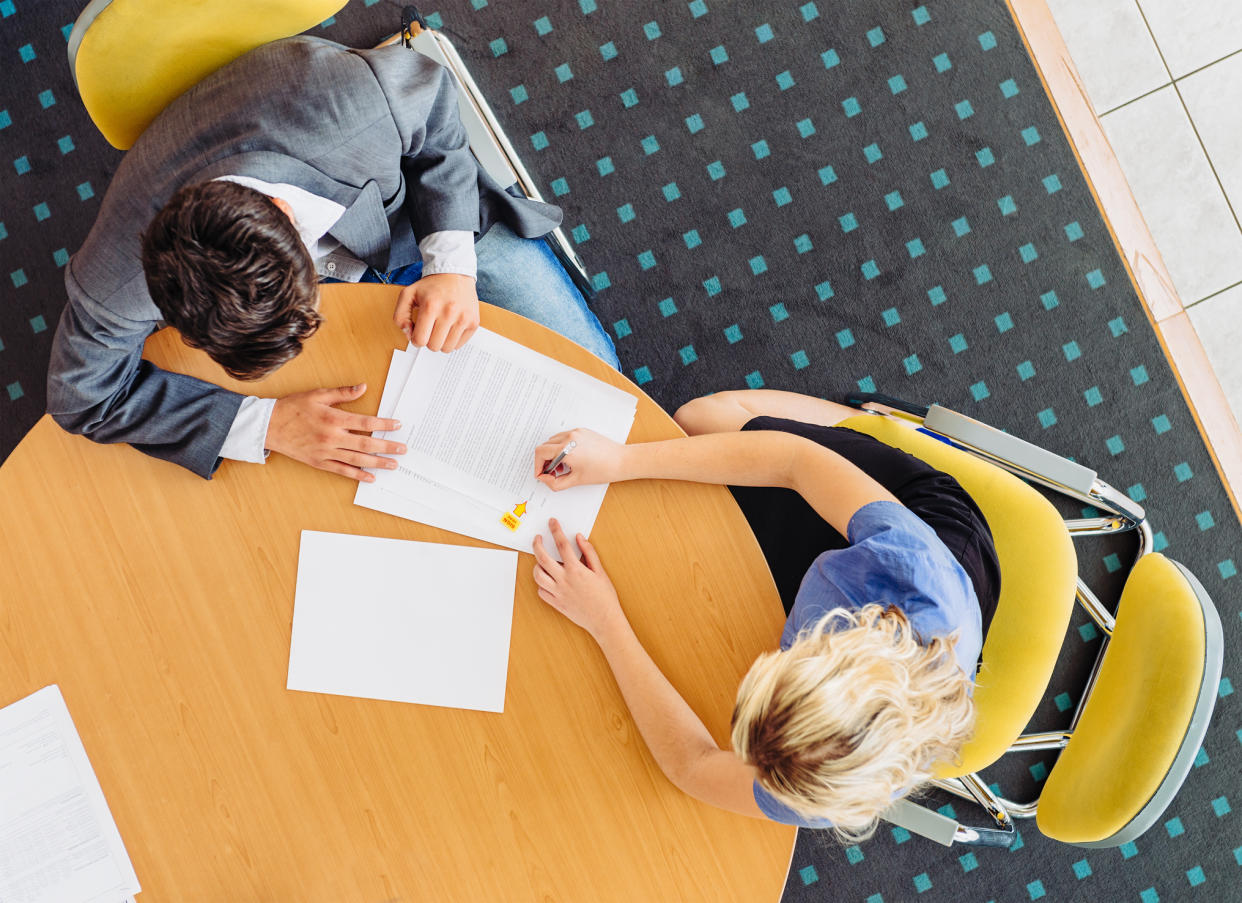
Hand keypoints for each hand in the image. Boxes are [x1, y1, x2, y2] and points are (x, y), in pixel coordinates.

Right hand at [265, 383, 405, 481]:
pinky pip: (342, 471)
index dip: (384, 425)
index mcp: (334, 418)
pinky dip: (357, 475)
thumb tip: (363, 387)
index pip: (366, 422)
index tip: (398, 426)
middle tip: (403, 449)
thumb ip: (342, 393)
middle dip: (387, 447)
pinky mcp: (319, 462)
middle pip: (366, 443)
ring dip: (377, 463)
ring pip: (357, 459)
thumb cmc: (292, 408)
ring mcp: (326, 452)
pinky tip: (370, 478)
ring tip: (393, 464)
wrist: (268, 426)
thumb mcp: (318, 395)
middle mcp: (332, 437)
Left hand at [392, 273, 479, 351]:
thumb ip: (400, 316)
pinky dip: (453, 340)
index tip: (418, 332)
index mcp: (430, 306)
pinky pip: (459, 344)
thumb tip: (409, 335)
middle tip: (430, 329)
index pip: (420, 340)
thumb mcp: (408, 295)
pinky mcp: (474, 322)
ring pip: (447, 348)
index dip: (416, 339)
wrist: (455, 274)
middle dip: (429, 340)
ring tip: (440, 329)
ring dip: (441, 342)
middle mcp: (449, 312)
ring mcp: (463, 318)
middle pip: (434, 346)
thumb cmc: (431, 286)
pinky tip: (451, 328)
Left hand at [532, 519, 623, 638]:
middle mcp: (564, 580)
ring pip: (537, 575)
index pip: (562, 544)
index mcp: (576, 570)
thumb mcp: (600, 571)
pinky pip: (541, 591)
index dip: (556, 530)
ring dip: (537, 565)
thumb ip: (589, 553)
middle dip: (537, 544)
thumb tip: (579, 538)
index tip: (552, 523)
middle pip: (542, 558)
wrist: (605, 620)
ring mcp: (558, 593)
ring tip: (542, 561)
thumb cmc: (605, 597)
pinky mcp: (556, 603)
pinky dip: (541, 583)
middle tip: (538, 538)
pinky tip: (548, 580)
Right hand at [534, 428, 626, 489]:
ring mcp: (576, 432)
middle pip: (545, 446)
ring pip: (554, 441)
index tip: (541, 474)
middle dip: (545, 460)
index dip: (537, 465)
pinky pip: (564, 437)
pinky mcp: (582, 431)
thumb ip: (555, 483)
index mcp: (566, 449)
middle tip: (552, 473)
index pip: (540, 452)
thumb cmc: (602, 470)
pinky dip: (562, 447)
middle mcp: (570, 437)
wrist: (621, 461)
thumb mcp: (576, 481)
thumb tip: (544, 479)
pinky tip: (570, 459)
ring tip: (563, 467)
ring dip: (553, 453)